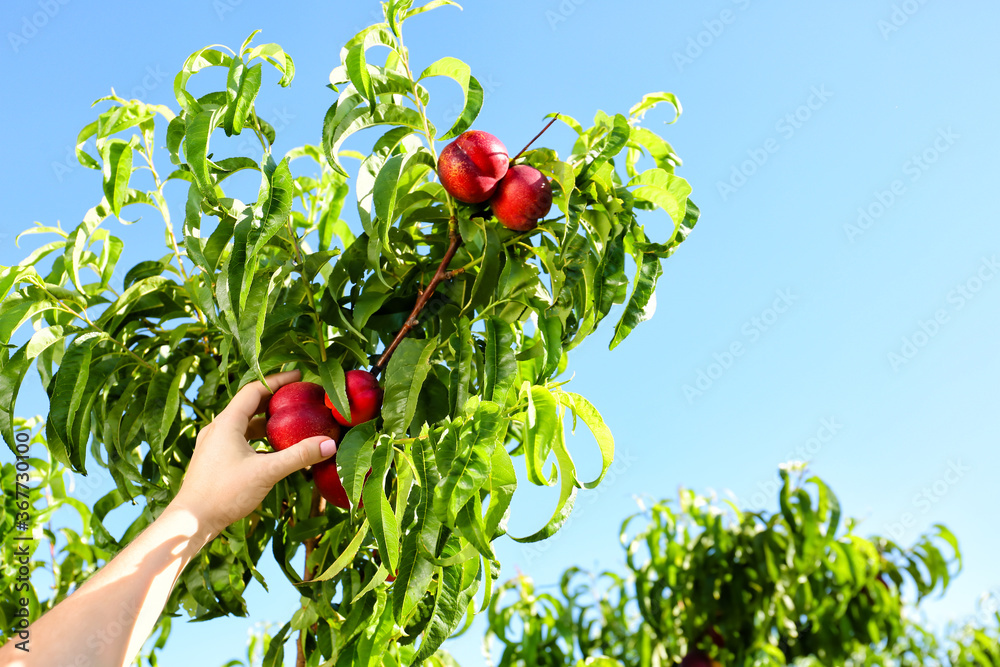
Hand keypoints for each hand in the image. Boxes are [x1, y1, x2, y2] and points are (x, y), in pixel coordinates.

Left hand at [171, 369, 336, 535]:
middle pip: (248, 405)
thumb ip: (299, 456)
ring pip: (243, 423)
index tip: (298, 376)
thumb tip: (330, 443)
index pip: (254, 390)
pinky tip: (270, 450)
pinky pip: (238, 438)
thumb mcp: (267, 472)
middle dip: (274, 399)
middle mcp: (217, 428)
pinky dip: (256, 437)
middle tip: (297, 397)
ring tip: (288, 421)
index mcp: (227, 422)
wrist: (192, 521)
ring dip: (264, 420)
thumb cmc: (225, 493)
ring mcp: (213, 444)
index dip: (277, 381)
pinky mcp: (213, 459)